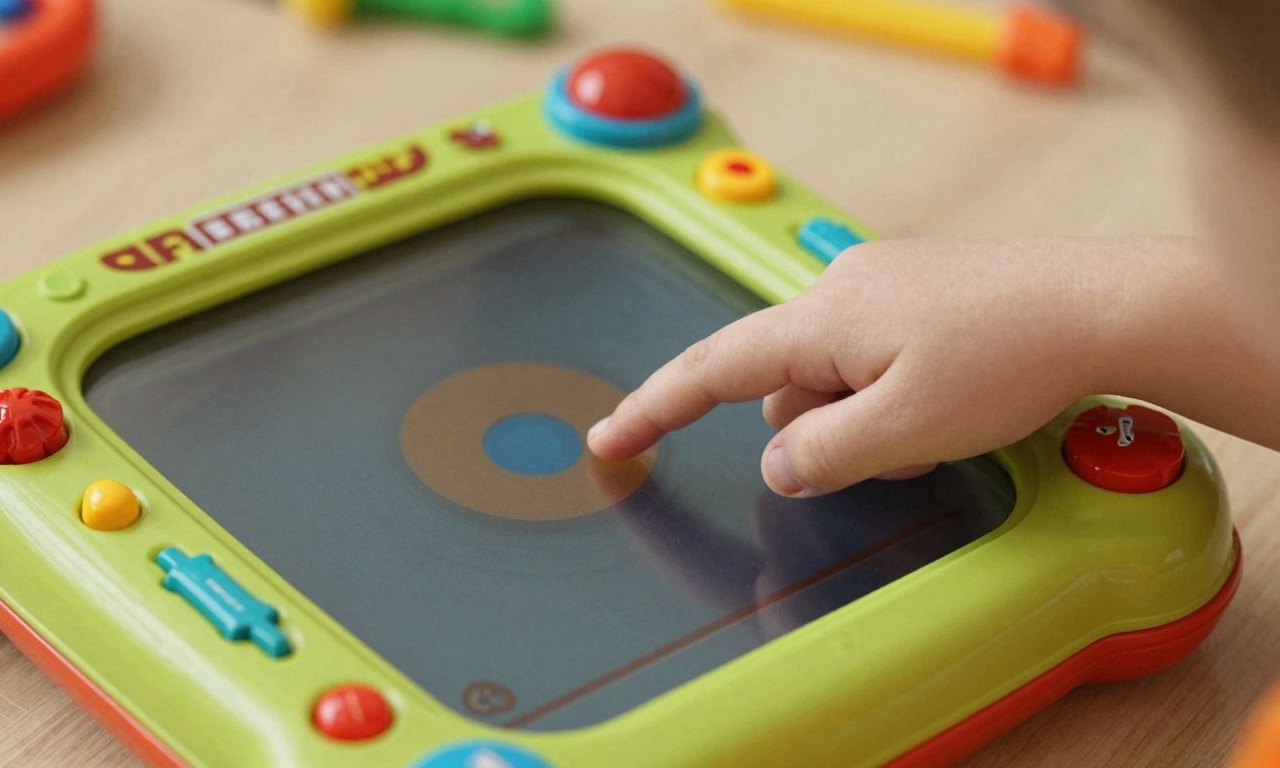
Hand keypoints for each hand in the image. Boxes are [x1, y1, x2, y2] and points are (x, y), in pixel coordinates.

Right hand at [588, 237, 1224, 496]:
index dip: (654, 408)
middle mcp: (841, 288)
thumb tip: (776, 461)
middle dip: (816, 429)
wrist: (1103, 304)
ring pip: (832, 373)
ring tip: (940, 421)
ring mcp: (881, 284)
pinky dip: (886, 391)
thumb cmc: (1010, 359)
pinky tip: (947, 398)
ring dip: (859, 415)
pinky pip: (870, 354)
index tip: (608, 440)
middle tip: (893, 448)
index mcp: (823, 318)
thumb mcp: (905, 429)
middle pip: (784, 379)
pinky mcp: (917, 290)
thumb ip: (823, 454)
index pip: (713, 369)